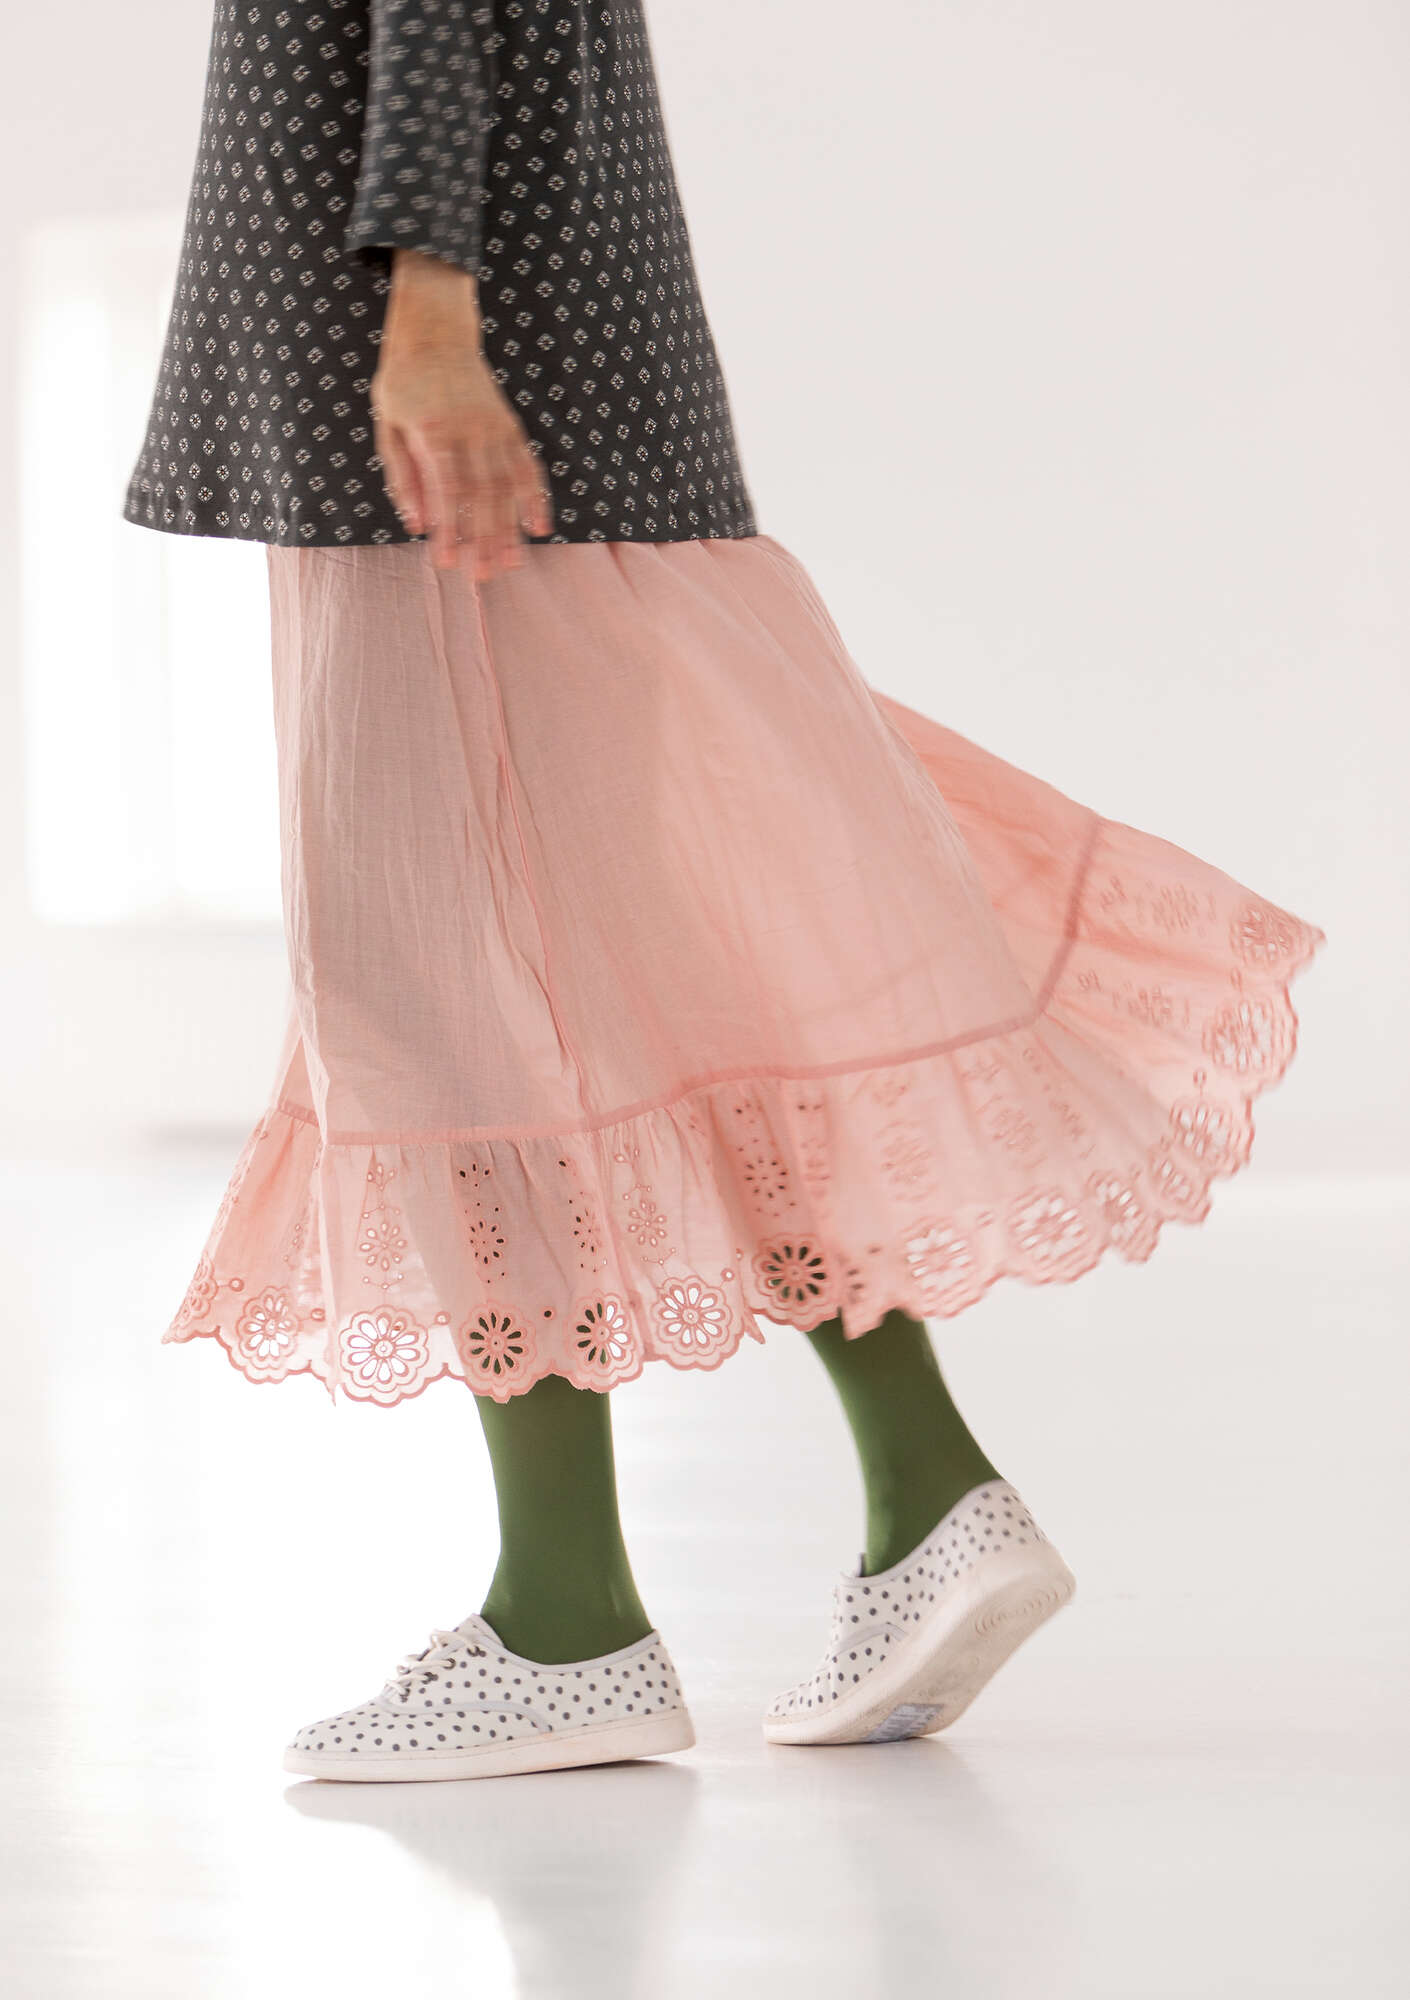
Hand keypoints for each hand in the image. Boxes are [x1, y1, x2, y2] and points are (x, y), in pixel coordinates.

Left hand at [371, 249, 552, 579]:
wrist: (435, 332)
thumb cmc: (402, 384)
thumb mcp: (387, 427)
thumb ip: (402, 477)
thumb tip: (417, 525)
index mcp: (435, 431)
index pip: (447, 491)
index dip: (450, 530)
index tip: (447, 563)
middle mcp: (471, 431)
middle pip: (483, 495)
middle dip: (484, 540)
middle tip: (484, 578)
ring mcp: (495, 428)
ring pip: (508, 486)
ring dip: (511, 529)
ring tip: (511, 565)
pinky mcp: (509, 427)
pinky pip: (527, 467)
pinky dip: (535, 498)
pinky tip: (539, 528)